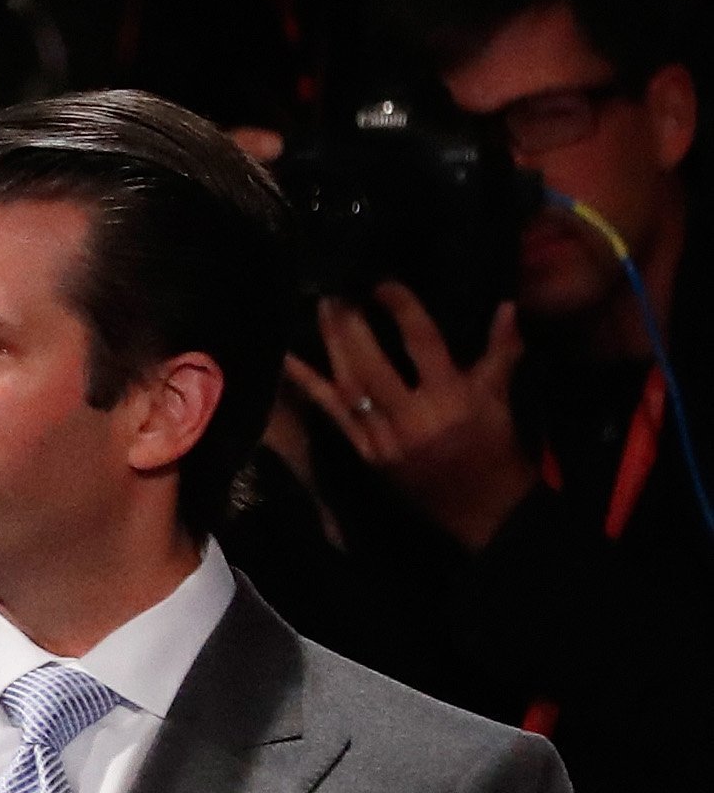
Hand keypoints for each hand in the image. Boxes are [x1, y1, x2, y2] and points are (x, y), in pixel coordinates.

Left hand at [282, 289, 533, 552]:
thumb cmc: (494, 448)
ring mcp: (383, 437)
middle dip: (352, 326)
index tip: (384, 283)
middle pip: (373, 364)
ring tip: (319, 309)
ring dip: (330, 346)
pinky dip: (307, 385)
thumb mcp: (501, 398)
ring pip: (349, 386)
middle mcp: (413, 417)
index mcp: (452, 399)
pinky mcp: (365, 452)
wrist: (479, 509)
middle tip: (337, 292)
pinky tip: (287, 360)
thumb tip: (506, 306)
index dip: (402, 311)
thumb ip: (502, 352)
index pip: (423, 345)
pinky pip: (331, 414)